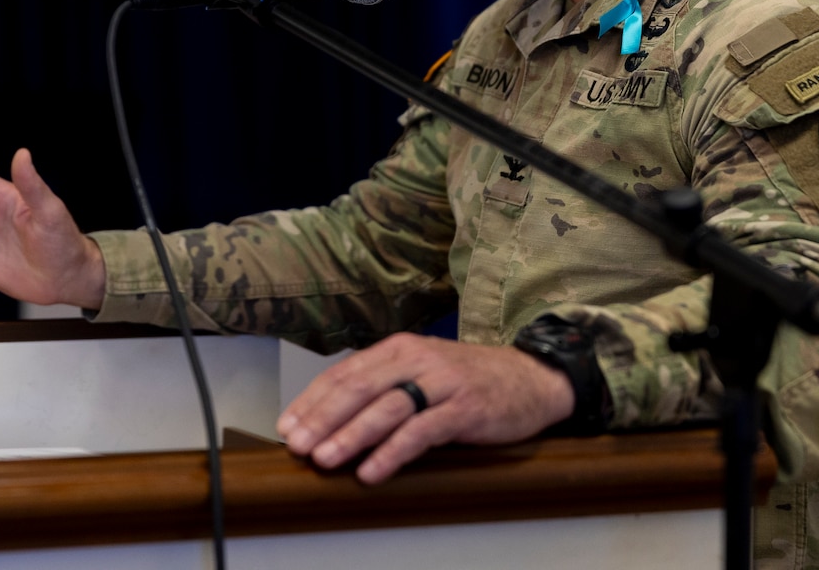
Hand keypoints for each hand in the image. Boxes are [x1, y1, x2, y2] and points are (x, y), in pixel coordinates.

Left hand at [275, 332, 574, 483]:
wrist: (531, 377)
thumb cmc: (468, 380)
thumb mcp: (422, 371)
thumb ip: (384, 385)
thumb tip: (334, 416)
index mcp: (400, 348)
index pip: (346, 372)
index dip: (313, 400)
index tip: (288, 426)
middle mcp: (417, 359)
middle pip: (360, 388)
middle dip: (323, 418)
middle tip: (298, 445)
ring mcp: (442, 382)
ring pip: (386, 408)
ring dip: (351, 435)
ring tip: (326, 459)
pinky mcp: (464, 408)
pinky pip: (421, 431)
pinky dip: (392, 452)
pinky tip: (372, 471)